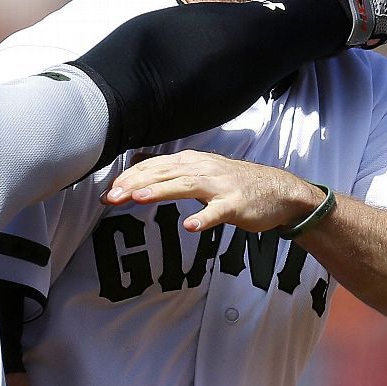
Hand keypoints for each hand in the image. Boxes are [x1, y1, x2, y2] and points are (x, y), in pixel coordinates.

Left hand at [103, 151, 324, 232]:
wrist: (278, 191)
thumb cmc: (234, 182)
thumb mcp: (200, 169)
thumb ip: (169, 167)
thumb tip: (138, 160)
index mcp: (191, 161)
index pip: (154, 167)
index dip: (130, 178)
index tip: (108, 192)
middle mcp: (202, 169)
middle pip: (164, 174)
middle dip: (135, 185)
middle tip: (111, 197)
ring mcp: (220, 186)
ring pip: (186, 186)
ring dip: (161, 191)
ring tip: (138, 199)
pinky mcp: (235, 205)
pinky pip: (218, 212)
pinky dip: (204, 218)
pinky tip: (190, 225)